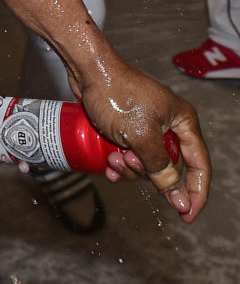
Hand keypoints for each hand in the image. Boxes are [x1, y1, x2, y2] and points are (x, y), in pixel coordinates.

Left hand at [78, 59, 209, 222]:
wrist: (85, 69)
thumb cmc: (116, 93)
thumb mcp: (142, 136)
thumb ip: (162, 170)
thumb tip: (180, 200)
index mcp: (183, 121)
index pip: (199, 165)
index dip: (196, 192)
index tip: (186, 214)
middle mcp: (168, 123)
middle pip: (167, 166)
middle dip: (147, 173)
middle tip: (128, 164)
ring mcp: (146, 124)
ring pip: (145, 162)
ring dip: (129, 168)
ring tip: (112, 158)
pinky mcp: (126, 125)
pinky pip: (128, 153)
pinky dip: (119, 162)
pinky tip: (107, 164)